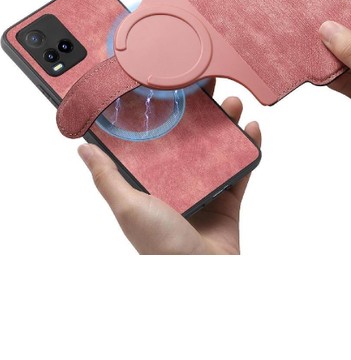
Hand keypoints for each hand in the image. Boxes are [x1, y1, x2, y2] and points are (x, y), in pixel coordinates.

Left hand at [78, 87, 260, 253]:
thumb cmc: (159, 245)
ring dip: (228, 124)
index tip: (172, 88)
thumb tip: (83, 149)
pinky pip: (242, 169)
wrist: (201, 276)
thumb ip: (107, 177)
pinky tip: (253, 130)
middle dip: (201, 111)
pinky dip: (250, 148)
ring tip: (233, 103)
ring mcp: (206, 188)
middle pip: (192, 137)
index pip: (159, 138)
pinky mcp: (229, 199)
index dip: (167, 112)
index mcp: (153, 180)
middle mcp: (179, 181)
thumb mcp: (128, 206)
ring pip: (219, 148)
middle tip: (207, 87)